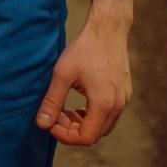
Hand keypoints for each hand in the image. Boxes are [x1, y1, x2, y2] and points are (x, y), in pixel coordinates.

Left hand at [35, 5, 132, 146]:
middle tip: (54, 115)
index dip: (65, 135)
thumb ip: (52, 101)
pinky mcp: (124, 93)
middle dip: (72, 130)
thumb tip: (42, 124)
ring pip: (103, 126)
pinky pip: (109, 115)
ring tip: (63, 109)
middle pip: (95, 134)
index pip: (85, 137)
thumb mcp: (62, 73)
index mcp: (103, 104)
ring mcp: (124, 100)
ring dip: (82, 123)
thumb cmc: (84, 49)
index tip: (50, 122)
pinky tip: (78, 101)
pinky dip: (92, 115)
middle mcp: (118, 106)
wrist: (108, 29)